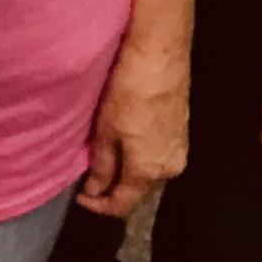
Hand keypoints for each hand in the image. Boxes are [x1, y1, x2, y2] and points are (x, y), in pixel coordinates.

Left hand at [77, 39, 188, 217]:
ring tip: (103, 161)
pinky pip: (158, 158)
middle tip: (89, 180)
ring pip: (149, 175)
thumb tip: (95, 191)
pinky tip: (125, 144)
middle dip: (114, 191)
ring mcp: (179, 151)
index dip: (98, 207)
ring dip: (127, 174)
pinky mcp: (181, 134)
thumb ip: (102, 166)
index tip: (80, 198)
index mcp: (149, 172)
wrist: (160, 55)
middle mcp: (170, 168)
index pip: (122, 206)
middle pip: (138, 192)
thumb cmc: (130, 90)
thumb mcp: (107, 130)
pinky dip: (140, 159)